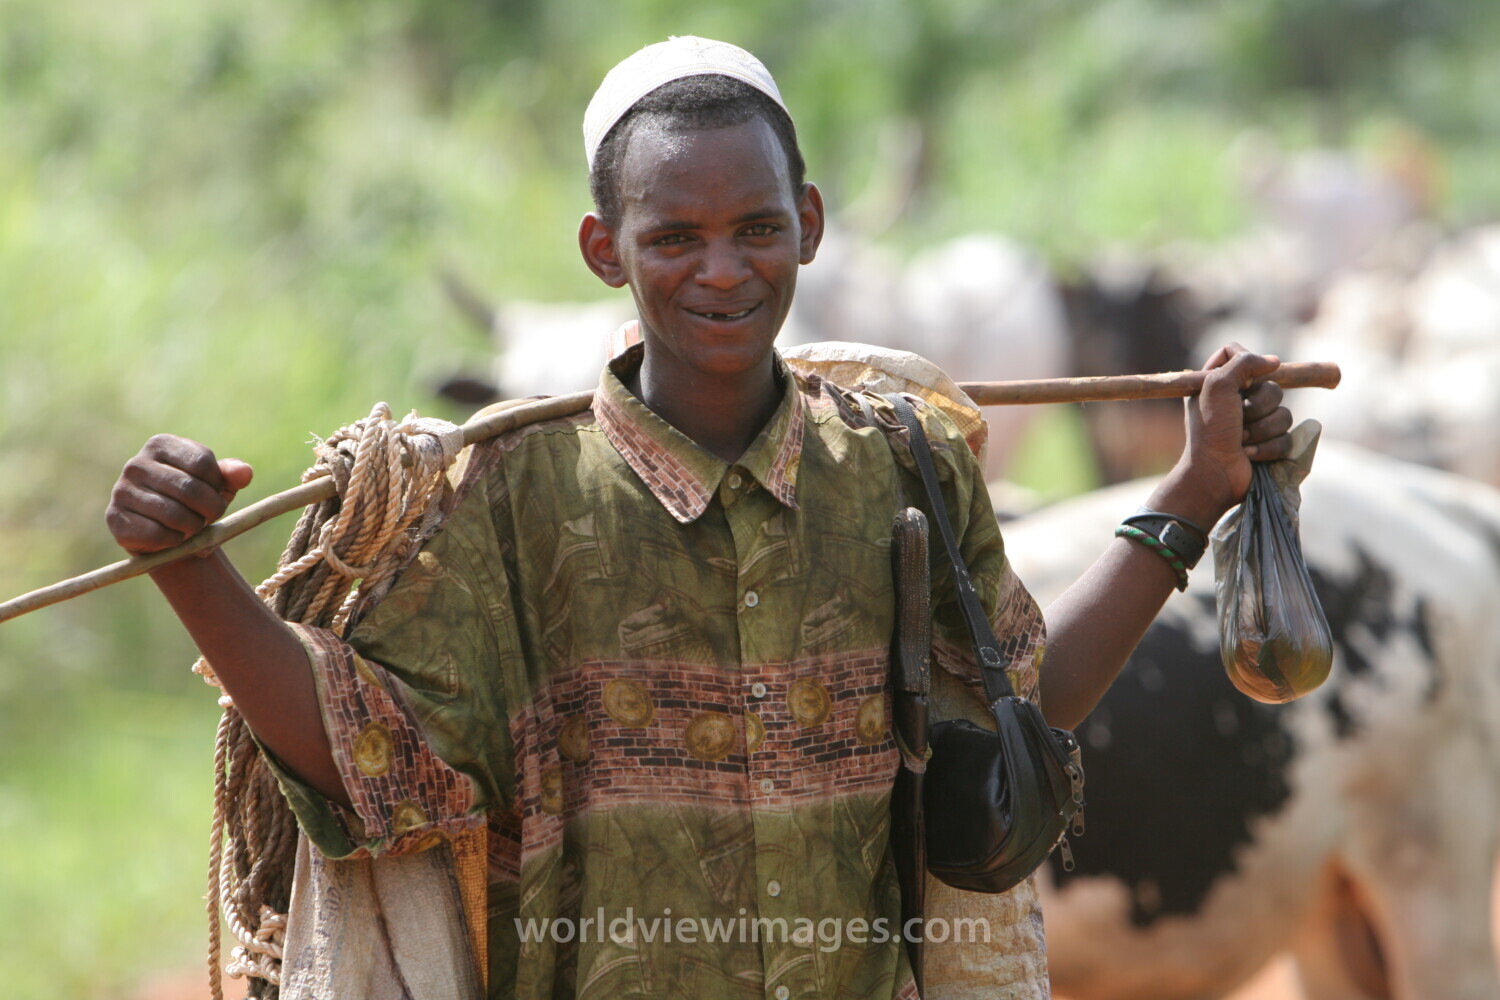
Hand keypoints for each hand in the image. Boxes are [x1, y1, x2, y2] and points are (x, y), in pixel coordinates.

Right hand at [106, 435, 253, 554]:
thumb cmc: (195, 502)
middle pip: (190, 489)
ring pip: (175, 515)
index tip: (216, 494)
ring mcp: (122, 491)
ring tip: (191, 527)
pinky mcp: (115, 518)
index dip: (217, 485)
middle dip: (210, 510)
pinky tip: (172, 536)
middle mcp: (136, 464)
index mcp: (161, 445)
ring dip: (193, 528)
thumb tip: (245, 473)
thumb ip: (233, 475)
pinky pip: (157, 535)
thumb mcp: (217, 485)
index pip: (202, 462)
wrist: (166, 534)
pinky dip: (174, 541)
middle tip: (209, 518)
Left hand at [1180, 343, 1294, 513]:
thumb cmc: (1210, 429)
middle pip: (1271, 385)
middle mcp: (1236, 400)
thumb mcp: (1217, 387)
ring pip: (1284, 413)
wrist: (1214, 473)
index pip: (1235, 352)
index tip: (1246, 379)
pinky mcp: (1270, 444)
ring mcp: (1255, 423)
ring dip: (1263, 428)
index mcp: (1216, 383)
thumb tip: (1274, 361)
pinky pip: (1288, 437)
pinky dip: (1269, 446)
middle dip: (1257, 406)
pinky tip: (1250, 454)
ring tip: (1241, 440)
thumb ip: (1244, 363)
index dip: (1246, 362)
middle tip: (1238, 418)